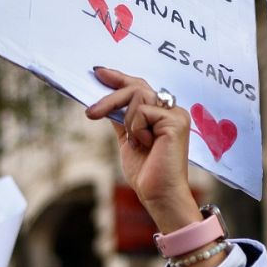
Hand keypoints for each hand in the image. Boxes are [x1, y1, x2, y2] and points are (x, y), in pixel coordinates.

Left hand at [86, 67, 201, 234]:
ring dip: (128, 122)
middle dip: (110, 99)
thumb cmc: (147, 173)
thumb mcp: (129, 141)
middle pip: (136, 88)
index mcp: (163, 114)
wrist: (158, 194)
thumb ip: (123, 120)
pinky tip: (146, 145)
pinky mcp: (175, 121)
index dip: (119, 78)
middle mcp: (172, 110)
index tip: (99, 72)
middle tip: (91, 113)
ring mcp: (176, 114)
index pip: (140, 88)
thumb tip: (107, 104)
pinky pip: (142, 112)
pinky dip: (136, 129)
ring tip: (138, 143)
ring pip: (138, 97)